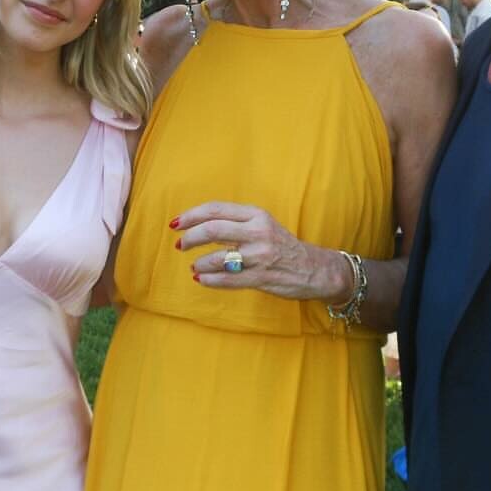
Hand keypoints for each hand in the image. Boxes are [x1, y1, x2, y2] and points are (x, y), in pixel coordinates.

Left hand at [173, 201, 351, 301]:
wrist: (314, 268)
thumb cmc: (281, 245)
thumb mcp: (262, 224)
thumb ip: (235, 222)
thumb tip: (197, 225)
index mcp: (257, 214)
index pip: (216, 210)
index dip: (191, 216)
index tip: (176, 224)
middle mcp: (259, 232)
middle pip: (213, 230)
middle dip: (190, 238)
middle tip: (180, 245)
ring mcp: (261, 256)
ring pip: (218, 258)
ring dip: (199, 263)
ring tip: (194, 266)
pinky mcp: (262, 278)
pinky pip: (228, 280)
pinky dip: (210, 281)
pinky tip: (202, 279)